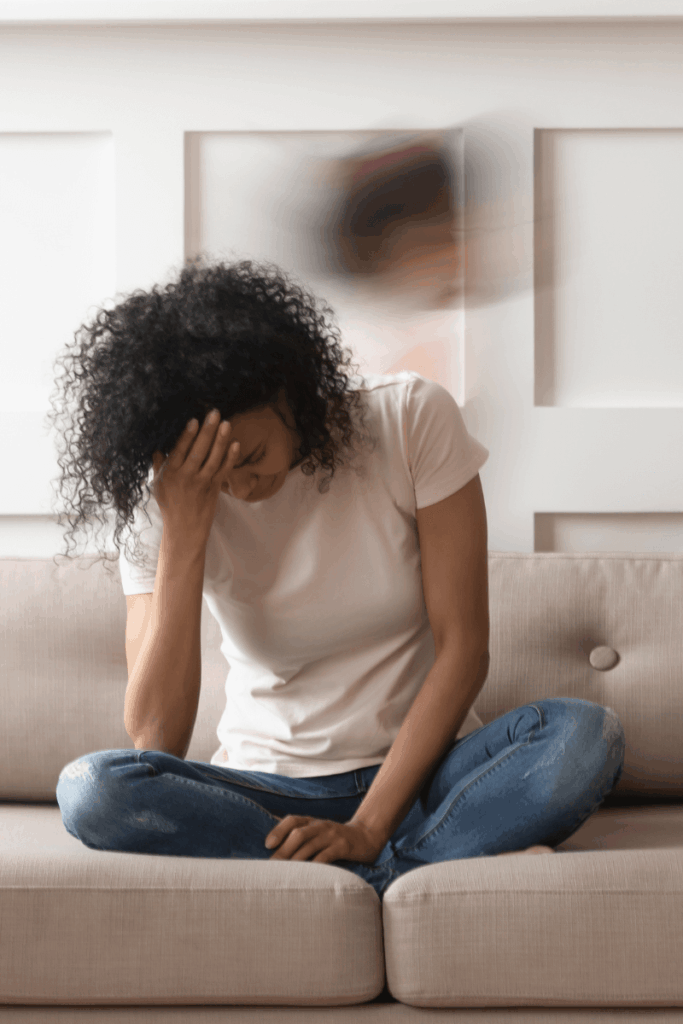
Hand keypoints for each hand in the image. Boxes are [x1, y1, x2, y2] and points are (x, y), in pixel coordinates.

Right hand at [151, 409, 240, 548]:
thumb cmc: (170, 506)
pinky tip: (236, 444)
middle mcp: (185, 477)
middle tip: (214, 412)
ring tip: (226, 423)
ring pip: (212, 459)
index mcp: (170, 474)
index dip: (187, 435)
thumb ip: (159, 465)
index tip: (194, 420)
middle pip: (198, 451)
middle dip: (206, 431)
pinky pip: (224, 471)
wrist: (184, 531)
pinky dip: (230, 458)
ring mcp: (201, 484)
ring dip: (220, 440)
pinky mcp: (214, 490)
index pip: (179, 450)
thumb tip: (158, 446)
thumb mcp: (157, 486)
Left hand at [265, 816, 385, 864]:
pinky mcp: (343, 847)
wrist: (367, 837)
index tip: (267, 845)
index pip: (292, 820)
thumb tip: (273, 843)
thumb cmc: (336, 839)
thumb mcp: (319, 833)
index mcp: (313, 822)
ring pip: (310, 845)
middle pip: (298, 834)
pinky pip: (326, 856)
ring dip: (295, 860)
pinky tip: (307, 876)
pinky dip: (315, 866)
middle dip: (283, 851)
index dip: (278, 830)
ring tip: (284, 875)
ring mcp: (332, 835)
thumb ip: (301, 835)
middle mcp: (321, 826)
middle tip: (271, 867)